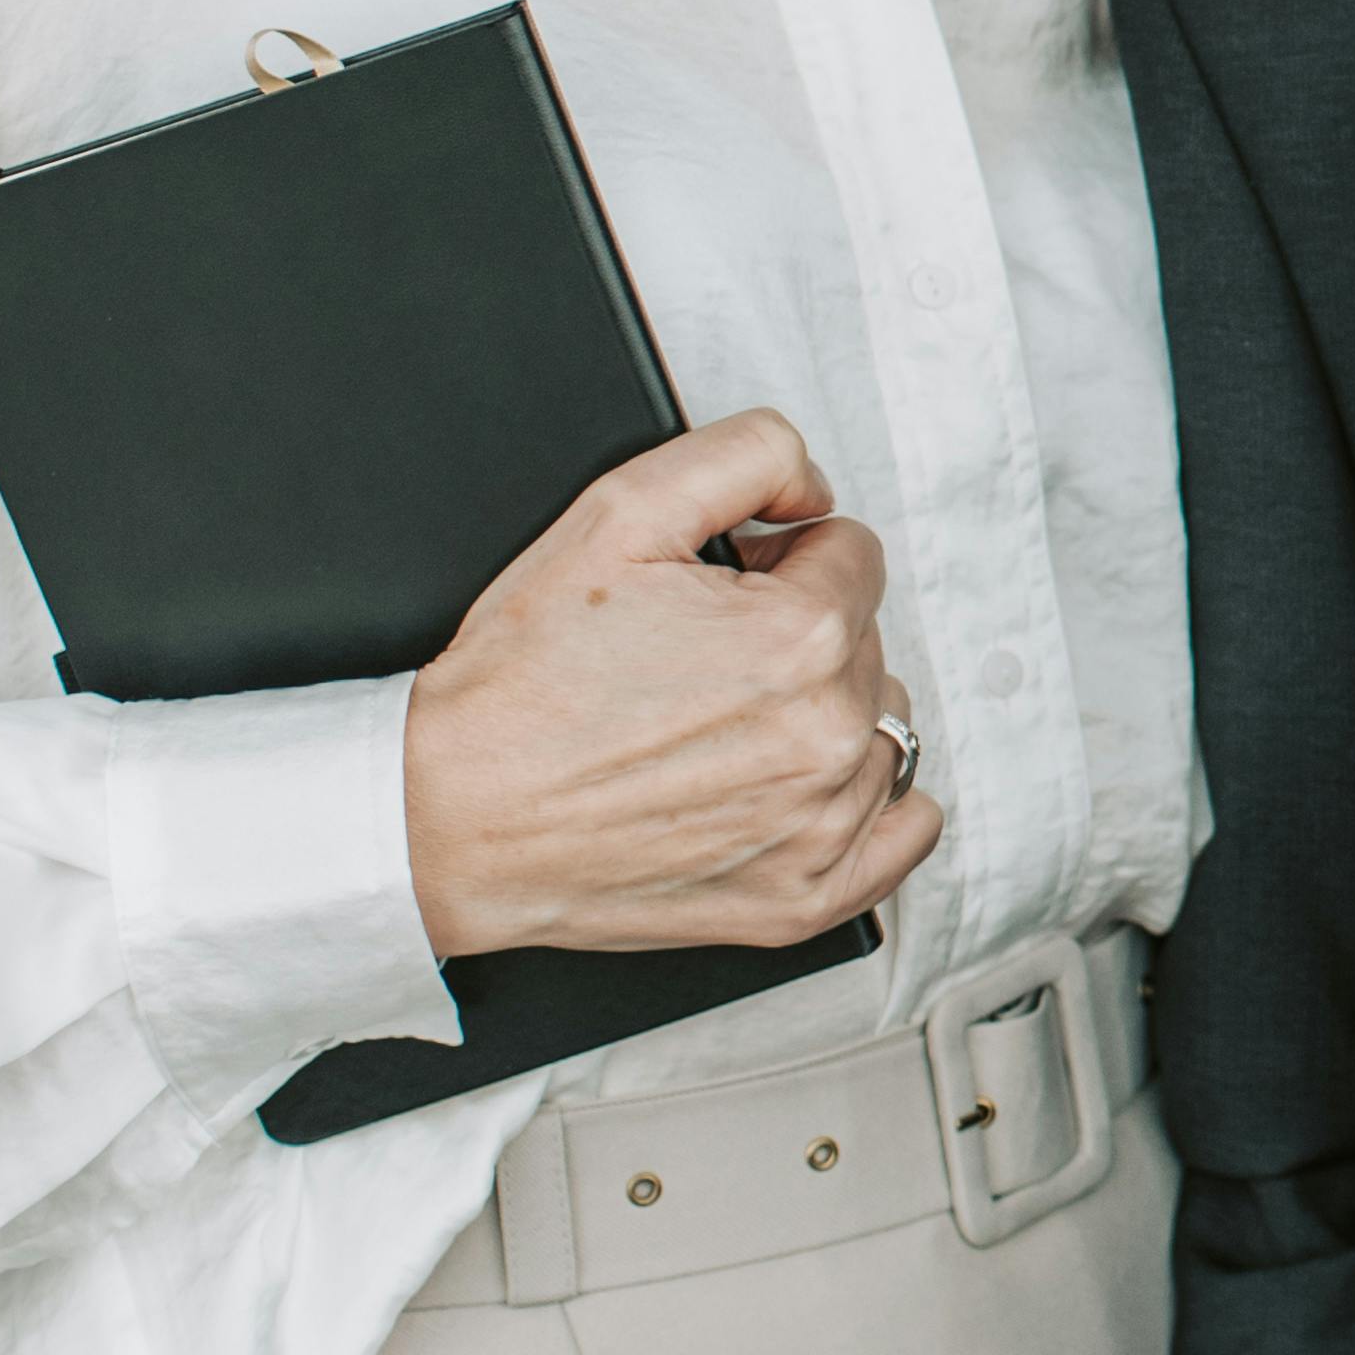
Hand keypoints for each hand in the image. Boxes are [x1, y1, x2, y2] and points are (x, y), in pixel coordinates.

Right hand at [402, 409, 943, 958]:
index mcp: (801, 638)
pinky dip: (873, 804)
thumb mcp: (618, 512)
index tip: (722, 590)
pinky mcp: (804, 899)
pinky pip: (906, 830)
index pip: (853, 555)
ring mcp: (820, 827)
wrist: (448, 815)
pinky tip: (808, 785)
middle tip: (701, 658)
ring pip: (881, 725)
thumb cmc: (520, 681)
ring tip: (726, 724)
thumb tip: (812, 486)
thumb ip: (746, 456)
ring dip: (827, 712)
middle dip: (801, 633)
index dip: (780, 559)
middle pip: (868, 640)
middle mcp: (827, 737)